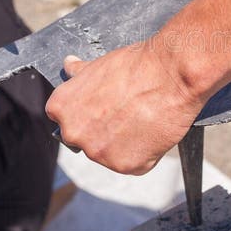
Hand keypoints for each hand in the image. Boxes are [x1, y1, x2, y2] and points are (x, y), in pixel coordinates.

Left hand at [45, 43, 205, 174]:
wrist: (170, 74)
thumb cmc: (136, 66)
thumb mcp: (99, 65)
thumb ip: (80, 74)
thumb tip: (69, 65)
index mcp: (61, 108)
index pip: (66, 120)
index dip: (88, 115)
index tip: (104, 109)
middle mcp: (74, 133)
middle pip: (87, 141)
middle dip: (104, 132)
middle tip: (126, 114)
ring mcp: (98, 152)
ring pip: (111, 155)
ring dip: (125, 144)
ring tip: (143, 120)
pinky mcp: (125, 165)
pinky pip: (135, 165)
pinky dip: (146, 153)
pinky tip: (152, 131)